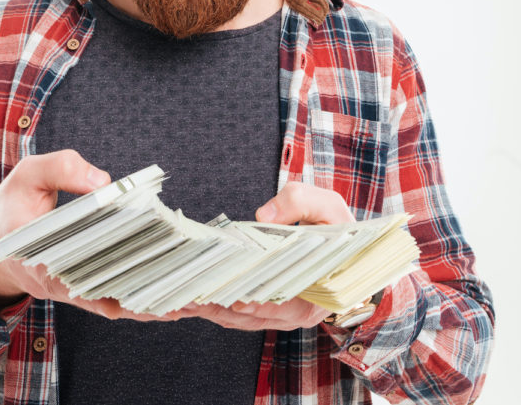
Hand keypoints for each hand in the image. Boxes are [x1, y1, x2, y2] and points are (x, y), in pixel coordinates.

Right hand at [0, 150, 186, 320]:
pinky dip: (139, 304)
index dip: (113, 263)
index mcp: (36, 252)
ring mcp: (69, 291)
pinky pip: (112, 302)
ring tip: (185, 304)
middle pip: (105, 288)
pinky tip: (169, 304)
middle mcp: (55, 280)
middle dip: (142, 289)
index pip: (80, 261)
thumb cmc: (12, 208)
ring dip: (147, 304)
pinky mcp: (80, 293)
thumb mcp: (28, 175)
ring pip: (112, 302)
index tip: (146, 255)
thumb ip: (61, 168)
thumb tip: (104, 182)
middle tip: (181, 288)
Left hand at [193, 181, 354, 331]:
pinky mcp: (262, 306)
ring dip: (209, 310)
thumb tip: (263, 214)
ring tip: (179, 301)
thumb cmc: (336, 227)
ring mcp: (279, 312)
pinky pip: (235, 311)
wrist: (340, 244)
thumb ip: (300, 203)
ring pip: (239, 318)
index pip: (287, 307)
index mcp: (321, 295)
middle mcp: (299, 311)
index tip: (237, 301)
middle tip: (190, 300)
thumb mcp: (327, 206)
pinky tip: (186, 301)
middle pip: (254, 316)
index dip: (263, 305)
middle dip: (221, 308)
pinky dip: (212, 305)